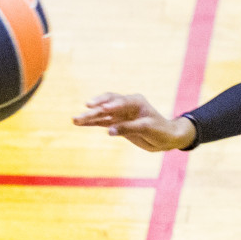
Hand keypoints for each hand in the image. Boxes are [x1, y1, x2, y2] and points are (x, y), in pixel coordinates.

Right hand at [73, 93, 196, 151]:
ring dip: (89, 117)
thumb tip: (110, 131)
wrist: (166, 138)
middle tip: (85, 109)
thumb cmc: (161, 130)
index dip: (112, 105)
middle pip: (107, 104)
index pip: (121, 101)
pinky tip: (79, 124)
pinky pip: (101, 122)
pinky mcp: (117, 123)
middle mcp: (125, 105)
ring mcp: (120, 114)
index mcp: (136, 101)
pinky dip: (91, 123)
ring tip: (74, 120)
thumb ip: (129, 128)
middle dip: (95, 108)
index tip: (104, 108)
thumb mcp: (147, 128)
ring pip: (101, 114)